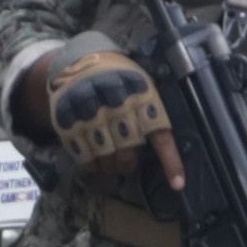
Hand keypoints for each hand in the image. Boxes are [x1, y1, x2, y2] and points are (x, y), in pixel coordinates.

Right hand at [46, 49, 181, 190]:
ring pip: (106, 156)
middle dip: (128, 164)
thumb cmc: (119, 78)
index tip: (178, 185)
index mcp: (142, 92)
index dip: (170, 161)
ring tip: (111, 163)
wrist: (79, 61)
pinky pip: (83, 155)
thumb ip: (152, 110)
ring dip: (110, 166)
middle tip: (127, 164)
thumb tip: (168, 149)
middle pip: (128, 150)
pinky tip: (93, 165)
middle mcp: (116, 102)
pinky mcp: (68, 121)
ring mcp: (89, 111)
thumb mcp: (142, 82)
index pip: (160, 134)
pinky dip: (90, 166)